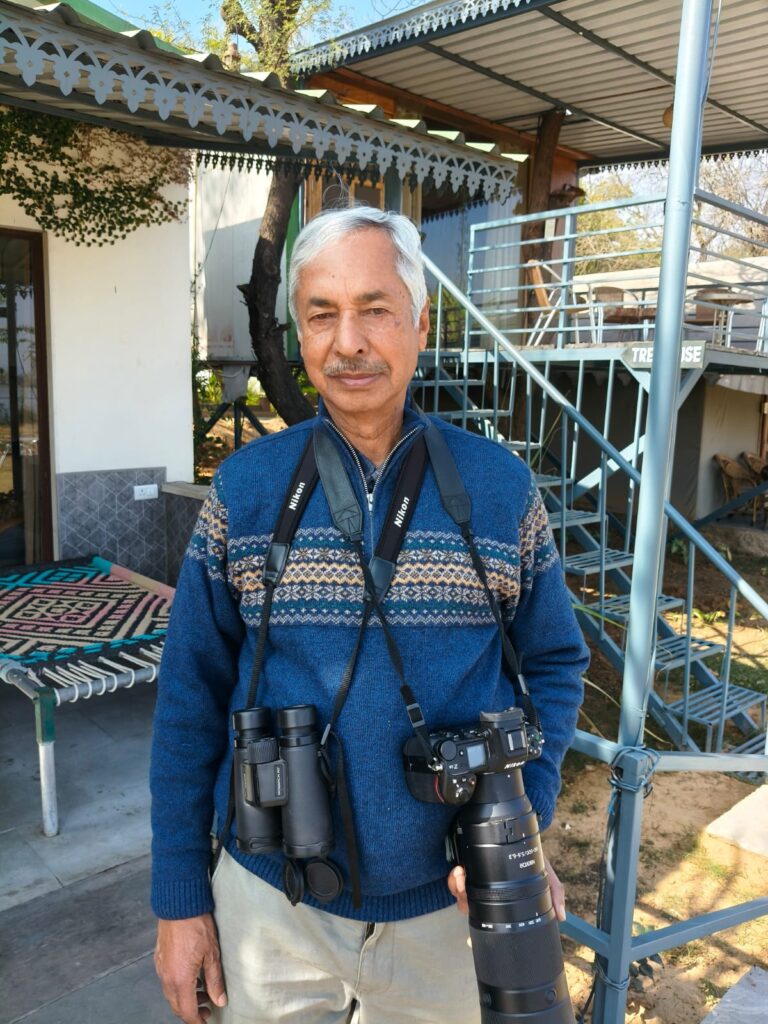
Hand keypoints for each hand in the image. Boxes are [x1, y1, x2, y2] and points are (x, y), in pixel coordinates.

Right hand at [155, 915, 227, 1022]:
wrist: (179, 905)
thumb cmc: (197, 926)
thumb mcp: (212, 954)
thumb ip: (214, 980)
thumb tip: (220, 1000)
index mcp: (181, 980)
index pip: (187, 1012)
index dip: (197, 1020)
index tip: (206, 1020)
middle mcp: (167, 978)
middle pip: (176, 1006)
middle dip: (191, 1012)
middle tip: (207, 1009)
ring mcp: (161, 968)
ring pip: (170, 994)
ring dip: (184, 999)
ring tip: (202, 992)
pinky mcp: (159, 959)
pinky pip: (167, 981)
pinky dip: (178, 986)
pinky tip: (191, 977)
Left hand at [448, 856, 565, 921]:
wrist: (517, 825)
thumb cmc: (530, 853)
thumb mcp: (543, 871)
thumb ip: (554, 891)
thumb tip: (561, 917)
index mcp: (501, 895)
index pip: (489, 914)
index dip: (483, 916)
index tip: (481, 911)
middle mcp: (486, 887)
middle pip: (469, 905)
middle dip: (465, 900)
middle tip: (467, 889)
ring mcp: (474, 875)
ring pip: (459, 893)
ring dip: (458, 887)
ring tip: (462, 875)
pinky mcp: (464, 861)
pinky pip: (453, 877)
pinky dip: (454, 877)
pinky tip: (459, 869)